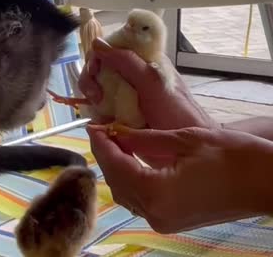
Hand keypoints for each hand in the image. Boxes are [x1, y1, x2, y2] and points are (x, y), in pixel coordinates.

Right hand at [78, 38, 216, 129]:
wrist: (186, 152)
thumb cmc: (176, 114)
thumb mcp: (152, 83)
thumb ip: (127, 61)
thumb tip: (97, 44)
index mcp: (144, 61)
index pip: (112, 48)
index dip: (99, 55)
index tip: (95, 69)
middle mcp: (132, 75)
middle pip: (100, 67)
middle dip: (92, 78)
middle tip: (95, 95)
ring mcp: (125, 95)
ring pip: (98, 87)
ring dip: (92, 95)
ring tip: (98, 106)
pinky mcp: (119, 115)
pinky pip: (100, 107)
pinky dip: (95, 110)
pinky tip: (99, 117)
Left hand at [87, 125, 272, 233]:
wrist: (267, 182)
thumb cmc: (233, 157)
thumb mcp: (183, 140)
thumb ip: (142, 139)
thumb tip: (115, 131)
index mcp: (156, 193)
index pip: (115, 165)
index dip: (101, 144)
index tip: (92, 125)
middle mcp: (154, 213)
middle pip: (116, 182)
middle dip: (105, 155)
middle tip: (101, 131)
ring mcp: (162, 221)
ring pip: (125, 193)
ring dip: (116, 168)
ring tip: (113, 142)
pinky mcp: (171, 221)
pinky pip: (139, 200)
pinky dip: (130, 180)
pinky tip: (130, 161)